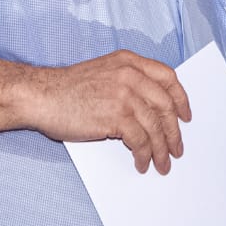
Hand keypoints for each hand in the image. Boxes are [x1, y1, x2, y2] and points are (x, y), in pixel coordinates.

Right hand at [18, 50, 190, 173]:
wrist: (40, 95)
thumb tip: (151, 110)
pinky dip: (144, 155)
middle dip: (174, 132)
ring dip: (161, 150)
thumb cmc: (66, 89)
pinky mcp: (116, 116)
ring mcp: (124, 95)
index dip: (181, 99)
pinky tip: (141, 163)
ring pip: (155, 126)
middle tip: (176, 149)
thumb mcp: (103, 73)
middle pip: (166, 106)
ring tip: (162, 164)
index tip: (185, 116)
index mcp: (129, 62)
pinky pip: (140, 140)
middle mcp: (130, 75)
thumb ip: (128, 82)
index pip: (168, 78)